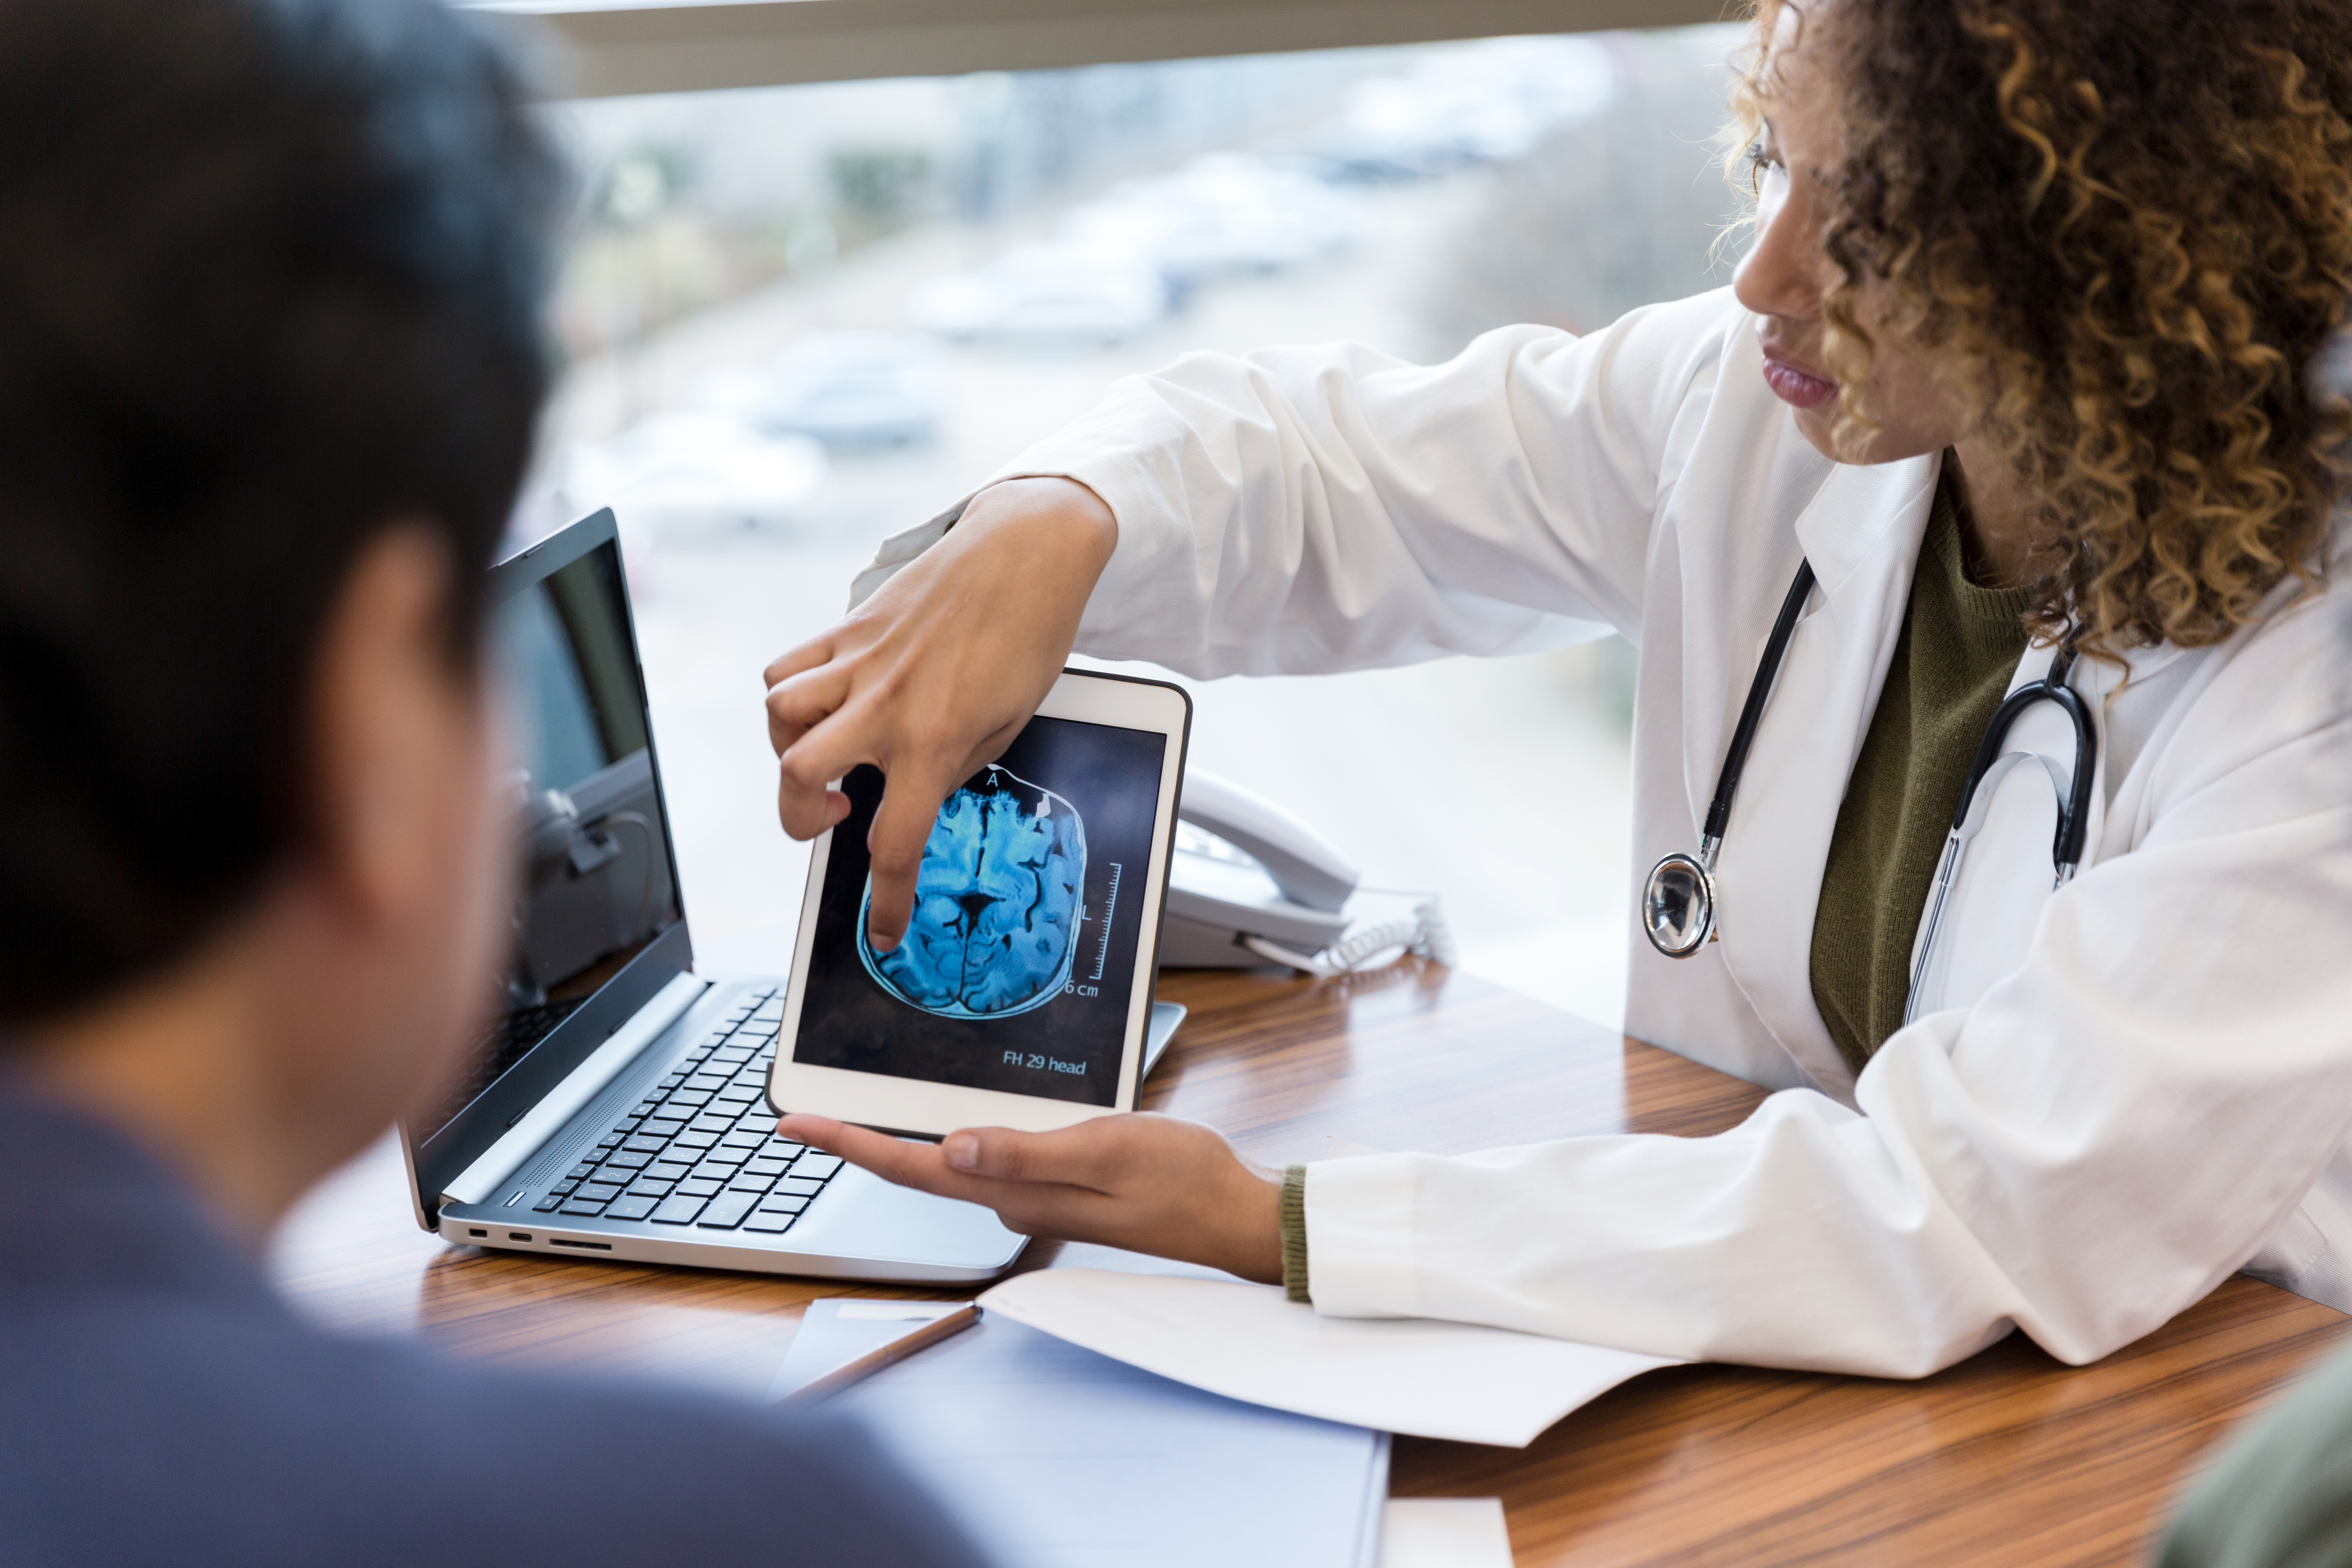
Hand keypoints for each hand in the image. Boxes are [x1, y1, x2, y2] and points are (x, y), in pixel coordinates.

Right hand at [762, 477, 1116, 951]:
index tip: (882, 930)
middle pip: (797, 778)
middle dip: (799, 818)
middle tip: (833, 817)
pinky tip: (820, 704)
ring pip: (778, 717)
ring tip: (825, 754)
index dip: (885, 901)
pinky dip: (788, 693)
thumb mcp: (1008, 723)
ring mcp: (860, 663)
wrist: (1025, 553)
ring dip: (788, 749)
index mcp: (934, 739)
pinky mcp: (848, 629)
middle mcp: (886, 705)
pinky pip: (786, 668)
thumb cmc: (1030, 636)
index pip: (894, 844)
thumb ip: (953, 767)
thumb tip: (915, 795)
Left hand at [776, 1111, 1286, 1283]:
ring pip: (948, 1164)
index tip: (794, 1125)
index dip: (848, 1145)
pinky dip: (952, 1138)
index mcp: (1017, 1191)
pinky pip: (986, 1161)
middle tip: (800, 1117)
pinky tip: (943, 1120)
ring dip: (898, 1139)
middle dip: (855, 1142)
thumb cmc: (1182, 1179)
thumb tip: (952, 1148)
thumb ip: (1027, 1152)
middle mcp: (1013, 1199)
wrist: (1232, 1213)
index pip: (914, 1167)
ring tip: (850, 1116)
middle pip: (917, 1168)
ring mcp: (1032, 1196)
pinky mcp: (1054, 1186)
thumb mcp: (1105, 1149)